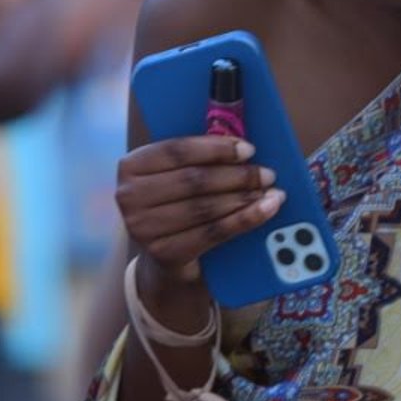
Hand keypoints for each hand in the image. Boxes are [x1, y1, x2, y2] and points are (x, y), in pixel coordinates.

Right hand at [116, 135, 283, 287]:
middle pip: (194, 180)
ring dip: (244, 198)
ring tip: (271, 192)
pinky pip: (213, 232)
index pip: (177, 150)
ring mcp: (143, 227)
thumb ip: (199, 159)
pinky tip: (265, 211)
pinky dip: (245, 220)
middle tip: (267, 174)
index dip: (216, 148)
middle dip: (237, 175)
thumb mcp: (177, 177)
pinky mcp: (163, 252)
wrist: (164, 254)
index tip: (248, 149)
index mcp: (131, 166)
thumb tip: (242, 145)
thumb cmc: (176, 204)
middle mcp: (129, 196)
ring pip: (205, 207)